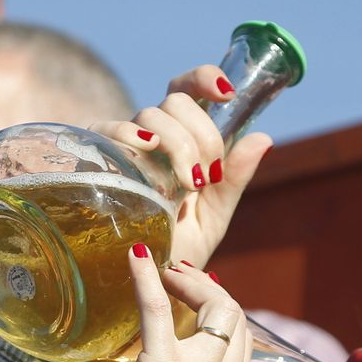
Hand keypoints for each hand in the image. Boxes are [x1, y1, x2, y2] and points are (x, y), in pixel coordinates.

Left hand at [85, 251, 251, 361]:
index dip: (221, 312)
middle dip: (210, 289)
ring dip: (191, 282)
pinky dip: (149, 279)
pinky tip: (139, 257)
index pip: (240, 341)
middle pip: (236, 318)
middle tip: (180, 276)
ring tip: (166, 269)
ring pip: (217, 308)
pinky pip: (160, 311)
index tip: (197, 295)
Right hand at [90, 64, 271, 267]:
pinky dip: (131, 135)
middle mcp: (152, 137)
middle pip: (175, 100)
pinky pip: (110, 128)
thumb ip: (235, 177)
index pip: (188, 91)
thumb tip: (264, 138)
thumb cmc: (178, 247)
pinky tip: (148, 156)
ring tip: (186, 187)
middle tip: (206, 177)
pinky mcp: (97, 159)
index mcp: (182, 141)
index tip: (227, 93)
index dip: (204, 79)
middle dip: (201, 135)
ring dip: (178, 145)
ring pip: (152, 114)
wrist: (145, 281)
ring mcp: (124, 146)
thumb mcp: (215, 214)